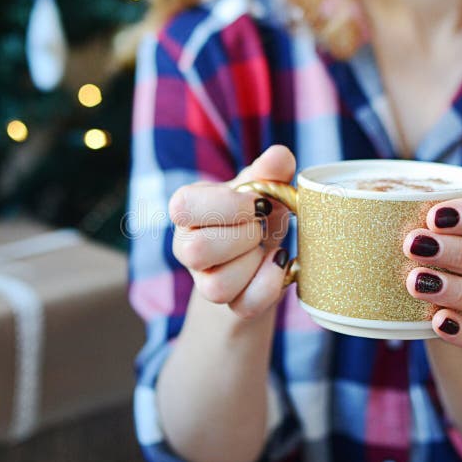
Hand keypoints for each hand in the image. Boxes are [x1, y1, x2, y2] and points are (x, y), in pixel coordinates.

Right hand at [169, 145, 295, 317]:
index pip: (182, 207)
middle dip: (243, 236)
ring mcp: (204, 281)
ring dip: (253, 263)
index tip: (255, 202)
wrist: (267, 249)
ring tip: (265, 248)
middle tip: (260, 226)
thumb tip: (280, 156)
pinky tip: (278, 265)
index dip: (225, 205)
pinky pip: (243, 306)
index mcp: (187, 209)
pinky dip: (269, 285)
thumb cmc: (259, 211)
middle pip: (196, 250)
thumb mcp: (264, 186)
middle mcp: (186, 246)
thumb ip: (270, 170)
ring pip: (216, 287)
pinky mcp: (228, 305)